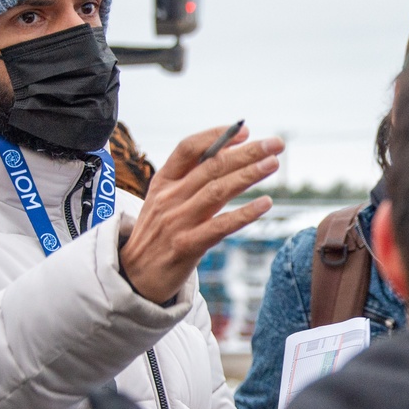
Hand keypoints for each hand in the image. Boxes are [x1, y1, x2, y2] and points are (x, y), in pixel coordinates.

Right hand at [120, 125, 283, 303]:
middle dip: (246, 152)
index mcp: (162, 181)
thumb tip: (228, 153)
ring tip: (272, 164)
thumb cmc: (157, 234)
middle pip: (211, 167)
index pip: (188, 148)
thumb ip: (190, 179)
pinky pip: (220, 226)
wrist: (133, 277)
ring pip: (217, 191)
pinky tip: (265, 204)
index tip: (244, 130)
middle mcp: (169, 198)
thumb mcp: (163, 201)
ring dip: (248, 175)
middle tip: (275, 144)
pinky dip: (244, 214)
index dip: (216, 136)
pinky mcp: (186, 246)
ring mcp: (176, 222)